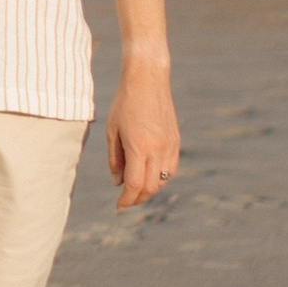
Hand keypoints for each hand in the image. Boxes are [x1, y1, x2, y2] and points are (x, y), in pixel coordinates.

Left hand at [105, 69, 180, 208]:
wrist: (148, 80)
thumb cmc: (124, 103)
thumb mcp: (112, 130)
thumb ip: (115, 159)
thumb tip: (117, 183)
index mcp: (139, 146)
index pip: (135, 184)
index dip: (126, 199)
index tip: (119, 206)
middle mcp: (157, 149)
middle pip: (151, 187)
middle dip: (137, 199)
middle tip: (126, 201)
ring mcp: (170, 145)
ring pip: (163, 180)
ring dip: (150, 190)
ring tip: (136, 190)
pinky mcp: (176, 141)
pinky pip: (171, 169)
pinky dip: (161, 178)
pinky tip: (150, 177)